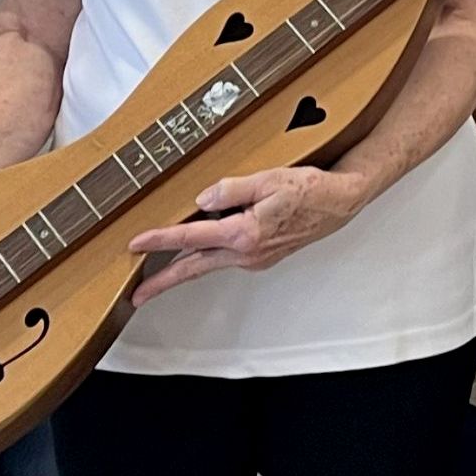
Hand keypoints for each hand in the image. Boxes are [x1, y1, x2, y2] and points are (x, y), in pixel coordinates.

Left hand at [127, 165, 366, 299]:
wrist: (339, 204)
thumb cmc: (309, 190)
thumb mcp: (268, 179)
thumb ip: (231, 189)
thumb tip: (203, 199)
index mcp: (244, 234)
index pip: (192, 237)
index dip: (160, 239)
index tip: (136, 243)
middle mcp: (247, 253)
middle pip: (194, 268)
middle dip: (162, 283)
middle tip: (137, 296)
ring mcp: (255, 258)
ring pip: (209, 264)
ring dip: (182, 269)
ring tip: (158, 275)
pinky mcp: (262, 256)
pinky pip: (226, 256)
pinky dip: (207, 255)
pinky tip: (201, 246)